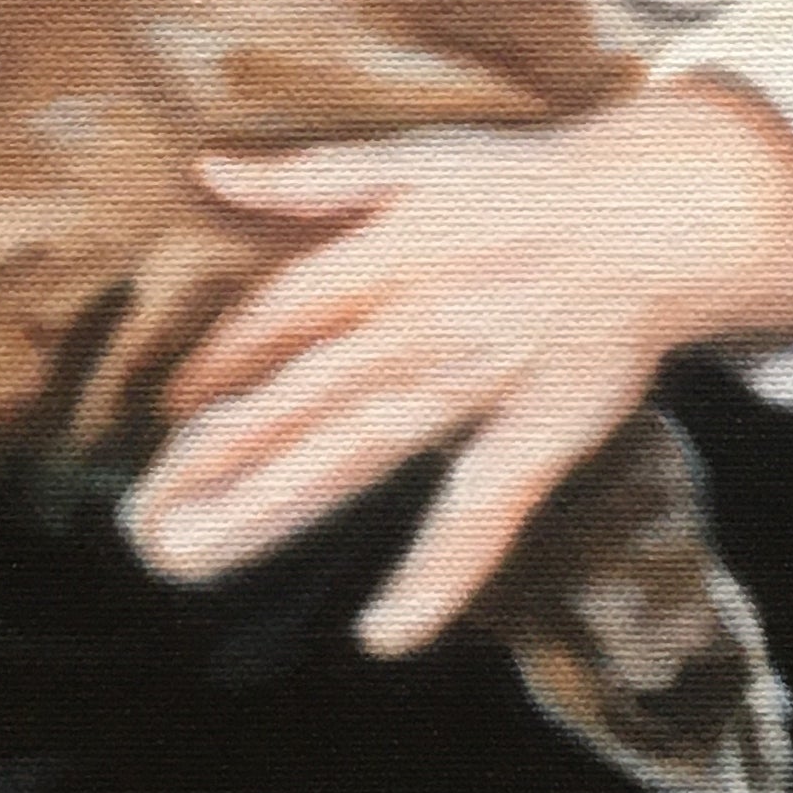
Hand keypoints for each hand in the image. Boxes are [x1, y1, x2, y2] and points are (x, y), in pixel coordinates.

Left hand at [121, 76, 792, 656]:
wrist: (651, 214)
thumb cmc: (523, 186)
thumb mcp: (412, 159)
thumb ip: (310, 177)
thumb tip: (210, 169)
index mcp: (381, 258)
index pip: (274, 320)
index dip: (217, 366)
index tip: (170, 412)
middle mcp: (413, 327)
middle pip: (295, 400)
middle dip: (216, 460)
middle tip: (141, 522)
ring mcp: (472, 388)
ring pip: (356, 454)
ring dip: (276, 506)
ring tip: (198, 555)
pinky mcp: (537, 438)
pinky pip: (481, 515)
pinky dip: (438, 574)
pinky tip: (385, 633)